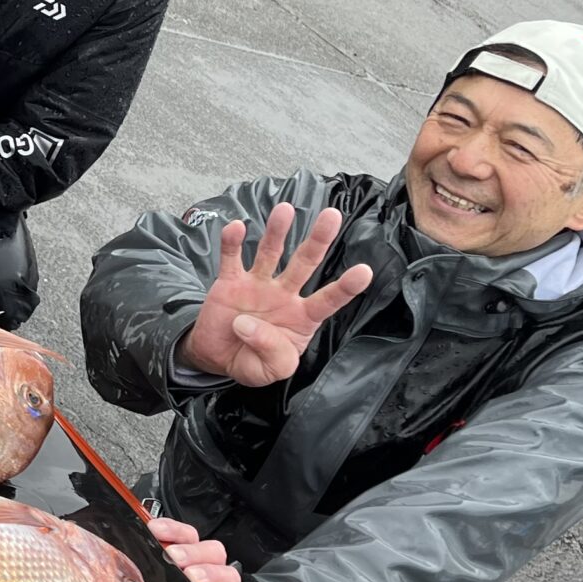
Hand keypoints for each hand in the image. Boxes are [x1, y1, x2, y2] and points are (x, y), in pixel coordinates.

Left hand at [148, 516, 252, 581]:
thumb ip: (146, 571)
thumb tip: (122, 555)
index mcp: (190, 561)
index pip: (187, 535)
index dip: (173, 530)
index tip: (155, 530)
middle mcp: (209, 573)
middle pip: (212, 550)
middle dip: (191, 552)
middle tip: (174, 559)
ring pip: (229, 574)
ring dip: (210, 573)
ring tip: (193, 579)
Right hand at [181, 203, 375, 386]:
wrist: (217, 358)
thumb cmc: (253, 362)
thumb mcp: (271, 371)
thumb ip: (271, 352)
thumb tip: (247, 324)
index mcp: (302, 317)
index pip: (327, 301)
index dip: (345, 288)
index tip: (364, 271)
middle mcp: (283, 294)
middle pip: (304, 263)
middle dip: (318, 240)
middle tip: (333, 215)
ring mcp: (257, 285)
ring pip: (270, 253)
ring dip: (278, 231)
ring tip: (285, 209)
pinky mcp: (230, 282)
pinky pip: (231, 258)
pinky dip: (232, 242)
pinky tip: (236, 227)